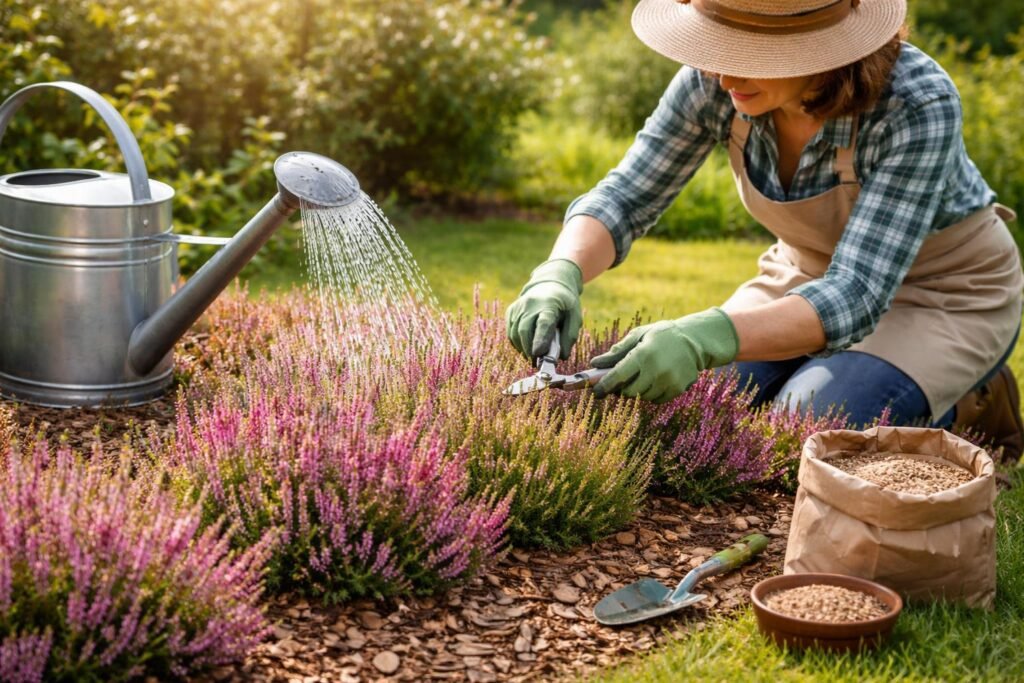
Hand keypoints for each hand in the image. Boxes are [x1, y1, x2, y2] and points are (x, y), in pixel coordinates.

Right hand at [505, 259, 583, 359]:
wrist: (550, 284)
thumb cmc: (564, 303)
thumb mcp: (575, 316)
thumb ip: (569, 336)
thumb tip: (562, 356)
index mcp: (549, 304)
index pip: (543, 323)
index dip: (540, 340)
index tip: (539, 354)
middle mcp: (530, 304)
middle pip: (524, 331)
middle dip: (530, 350)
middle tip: (538, 362)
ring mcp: (518, 307)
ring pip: (515, 333)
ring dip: (523, 348)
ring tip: (533, 356)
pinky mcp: (511, 311)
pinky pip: (510, 332)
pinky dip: (517, 343)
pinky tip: (526, 346)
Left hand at [590, 308, 738, 402]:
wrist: (695, 340)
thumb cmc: (662, 335)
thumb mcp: (638, 335)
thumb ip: (617, 351)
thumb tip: (595, 363)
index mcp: (643, 354)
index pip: (618, 376)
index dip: (604, 386)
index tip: (595, 392)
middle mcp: (656, 370)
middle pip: (629, 392)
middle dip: (621, 389)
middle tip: (620, 382)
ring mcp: (668, 382)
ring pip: (643, 397)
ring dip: (637, 391)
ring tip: (642, 376)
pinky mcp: (677, 389)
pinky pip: (657, 399)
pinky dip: (651, 393)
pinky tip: (656, 379)